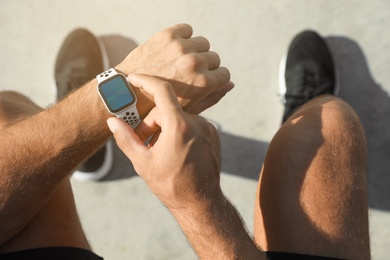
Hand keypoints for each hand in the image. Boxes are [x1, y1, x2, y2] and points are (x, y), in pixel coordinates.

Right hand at [107, 74, 221, 205]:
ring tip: (158, 149)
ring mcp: (207, 128)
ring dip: (165, 127)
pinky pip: (191, 124)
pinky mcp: (212, 134)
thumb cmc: (171, 185)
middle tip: (143, 141)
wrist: (201, 202)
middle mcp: (197, 123)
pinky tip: (173, 150)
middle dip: (151, 122)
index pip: (162, 90)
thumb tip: (111, 122)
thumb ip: (126, 139)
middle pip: (167, 109)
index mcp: (179, 126)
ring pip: (178, 117)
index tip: (134, 78)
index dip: (146, 80)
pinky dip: (178, 131)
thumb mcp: (143, 163)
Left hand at [115, 24, 232, 114]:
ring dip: (194, 50)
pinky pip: (187, 29)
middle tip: (187, 73)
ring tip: (179, 61)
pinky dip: (182, 37)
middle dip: (204, 65)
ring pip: (202, 43)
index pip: (224, 73)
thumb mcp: (189, 108)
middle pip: (214, 58)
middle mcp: (195, 63)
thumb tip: (231, 84)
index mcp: (204, 83)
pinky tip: (172, 50)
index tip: (203, 80)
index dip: (214, 78)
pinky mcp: (168, 35)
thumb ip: (213, 96)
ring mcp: (181, 47)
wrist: (127, 93)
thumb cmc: (159, 106)